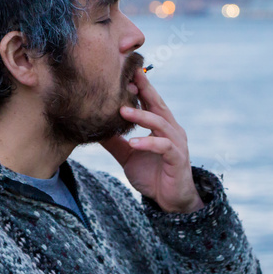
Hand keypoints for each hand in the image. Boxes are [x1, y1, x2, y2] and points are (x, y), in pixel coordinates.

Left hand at [100, 67, 204, 212]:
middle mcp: (171, 129)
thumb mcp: (128, 156)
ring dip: (141, 116)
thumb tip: (94, 128)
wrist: (171, 201)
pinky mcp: (177, 158)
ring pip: (159, 123)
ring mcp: (176, 142)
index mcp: (160, 125)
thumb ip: (115, 141)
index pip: (149, 100)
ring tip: (122, 111)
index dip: (139, 86)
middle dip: (143, 89)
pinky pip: (163, 147)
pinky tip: (133, 143)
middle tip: (127, 75)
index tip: (123, 72)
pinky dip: (148, 143)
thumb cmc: (153, 175)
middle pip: (157, 104)